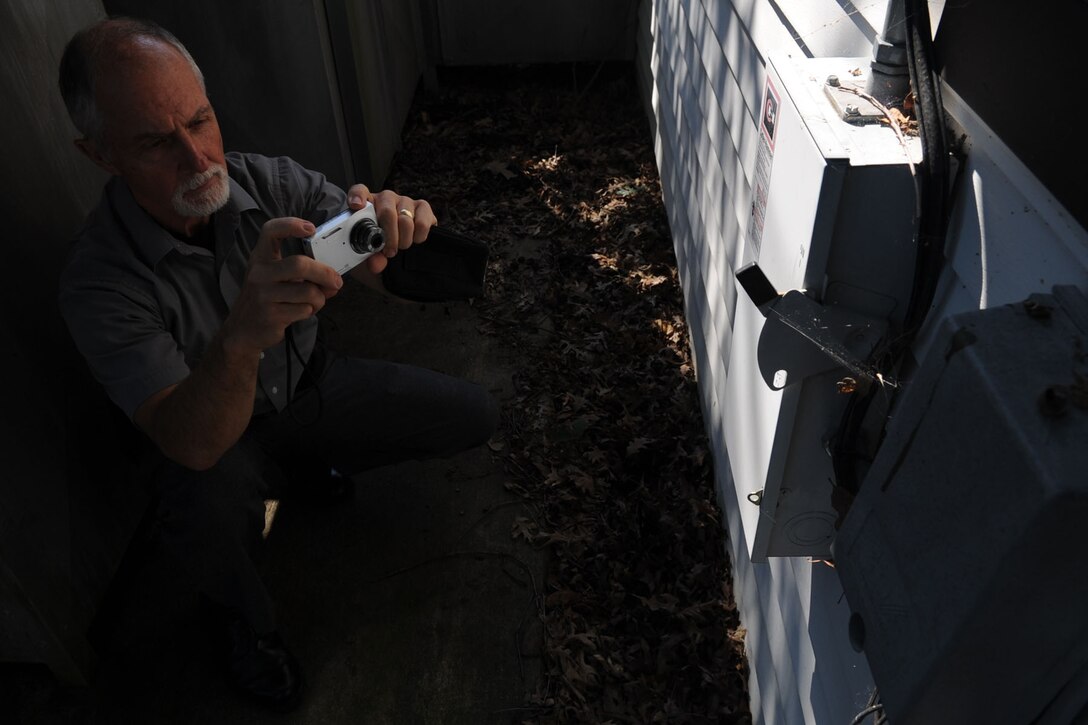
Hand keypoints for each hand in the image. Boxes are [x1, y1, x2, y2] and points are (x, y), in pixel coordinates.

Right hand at [223, 217, 343, 352]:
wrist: (243, 330)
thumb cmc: (266, 299)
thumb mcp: (277, 280)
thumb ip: (304, 275)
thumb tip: (333, 280)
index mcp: (260, 258)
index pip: (270, 232)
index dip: (290, 225)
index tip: (310, 228)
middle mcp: (259, 273)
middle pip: (300, 265)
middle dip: (324, 273)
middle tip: (336, 281)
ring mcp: (263, 294)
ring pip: (308, 291)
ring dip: (319, 299)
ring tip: (312, 302)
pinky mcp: (271, 315)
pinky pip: (304, 309)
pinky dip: (310, 311)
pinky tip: (301, 312)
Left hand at [346, 184, 436, 273]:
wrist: (398, 254)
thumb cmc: (381, 250)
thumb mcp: (371, 256)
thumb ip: (370, 259)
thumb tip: (376, 263)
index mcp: (368, 205)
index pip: (359, 191)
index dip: (358, 196)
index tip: (356, 206)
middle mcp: (386, 199)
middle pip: (387, 212)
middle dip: (389, 237)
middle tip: (389, 252)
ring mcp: (405, 201)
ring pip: (406, 220)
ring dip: (404, 239)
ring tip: (402, 246)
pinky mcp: (423, 207)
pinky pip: (422, 222)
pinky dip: (419, 236)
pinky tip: (415, 239)